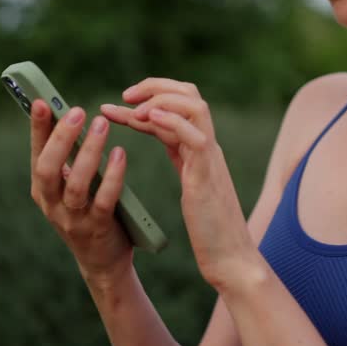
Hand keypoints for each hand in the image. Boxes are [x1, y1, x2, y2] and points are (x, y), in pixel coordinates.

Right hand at [28, 99, 133, 283]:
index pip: (36, 154)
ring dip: (88, 152)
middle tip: (78, 111)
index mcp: (42, 190)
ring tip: (102, 125)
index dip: (38, 128)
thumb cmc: (88, 212)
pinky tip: (119, 154)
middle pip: (47, 170)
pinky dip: (112, 176)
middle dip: (61, 139)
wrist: (103, 260)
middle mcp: (51, 205)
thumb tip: (70, 116)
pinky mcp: (98, 229)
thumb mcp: (72, 185)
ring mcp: (73, 219)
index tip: (42, 101)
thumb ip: (69, 159)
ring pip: (76, 185)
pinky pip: (104, 200)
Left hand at [101, 78, 256, 289]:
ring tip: (134, 108)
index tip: (115, 104)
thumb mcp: (192, 185)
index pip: (175, 108)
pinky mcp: (208, 175)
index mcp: (198, 148)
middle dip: (155, 87)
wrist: (231, 258)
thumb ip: (182, 160)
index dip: (145, 100)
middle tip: (124, 95)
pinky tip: (148, 118)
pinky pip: (196, 137)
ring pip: (195, 106)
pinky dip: (172, 121)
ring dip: (161, 100)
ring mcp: (209, 158)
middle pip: (189, 94)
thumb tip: (165, 141)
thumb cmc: (211, 230)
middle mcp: (207, 146)